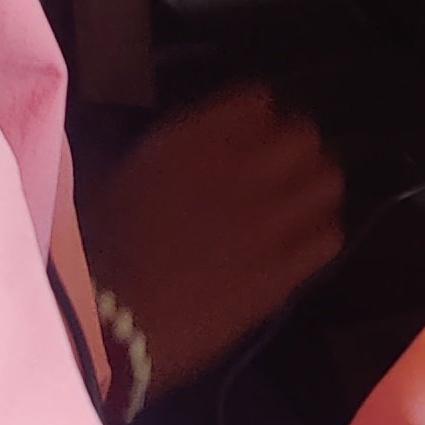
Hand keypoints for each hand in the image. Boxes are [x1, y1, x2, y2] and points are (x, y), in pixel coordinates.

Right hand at [75, 84, 347, 387]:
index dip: (259, 122)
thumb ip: (182, 152)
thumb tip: (210, 149)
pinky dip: (318, 237)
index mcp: (194, 137)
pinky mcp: (283, 269)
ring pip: (327, 181)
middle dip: (294, 152)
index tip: (252, 139)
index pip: (258, 101)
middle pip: (303, 133)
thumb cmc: (96, 251)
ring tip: (294, 211)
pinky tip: (298, 250)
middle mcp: (240, 166)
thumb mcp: (132, 176)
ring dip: (312, 191)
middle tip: (279, 176)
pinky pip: (329, 237)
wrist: (103, 323)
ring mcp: (268, 217)